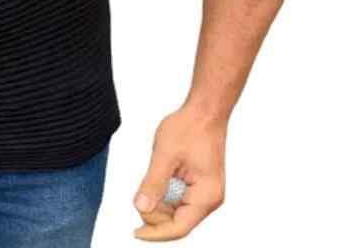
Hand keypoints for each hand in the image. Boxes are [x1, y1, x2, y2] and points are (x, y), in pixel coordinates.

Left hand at [132, 105, 226, 240]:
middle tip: (139, 196)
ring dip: (159, 204)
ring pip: (177, 212)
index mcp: (205, 196)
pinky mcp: (199, 185)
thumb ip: (153, 183)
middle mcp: (209, 199)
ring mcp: (205, 193)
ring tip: (149, 183)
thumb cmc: (191, 127)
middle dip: (155, 214)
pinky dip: (165, 195)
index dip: (155, 233)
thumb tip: (141, 207)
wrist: (204, 111)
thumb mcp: (165, 155)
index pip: (179, 228)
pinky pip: (179, 200)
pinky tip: (157, 181)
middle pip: (177, 222)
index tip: (135, 233)